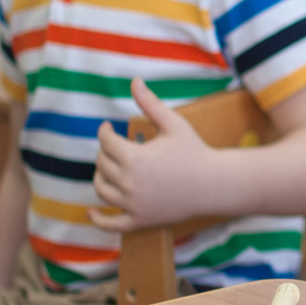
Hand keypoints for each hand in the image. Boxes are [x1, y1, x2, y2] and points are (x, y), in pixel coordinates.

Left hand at [88, 80, 225, 231]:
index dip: (104, 131)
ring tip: (108, 168)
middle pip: (101, 164)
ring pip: (101, 189)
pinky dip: (98, 220)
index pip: (105, 142)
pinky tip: (91, 214)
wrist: (214, 184)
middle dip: (104, 152)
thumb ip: (150, 103)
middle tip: (114, 146)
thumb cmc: (194, 151)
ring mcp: (133, 204)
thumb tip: (135, 80)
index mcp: (135, 158)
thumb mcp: (173, 124)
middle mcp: (129, 183)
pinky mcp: (139, 220)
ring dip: (100, 176)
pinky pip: (111, 224)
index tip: (108, 127)